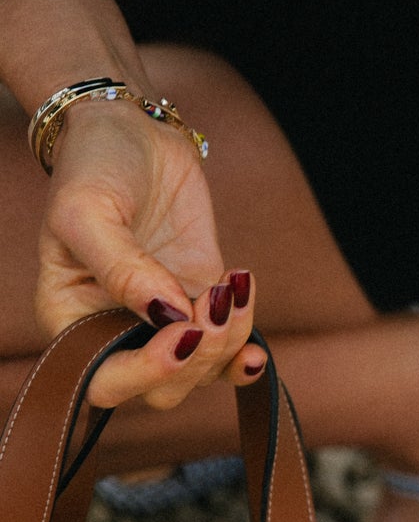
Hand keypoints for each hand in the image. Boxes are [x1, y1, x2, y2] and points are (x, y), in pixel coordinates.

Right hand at [36, 101, 262, 407]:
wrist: (130, 131)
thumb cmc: (92, 168)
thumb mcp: (88, 211)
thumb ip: (121, 268)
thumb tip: (166, 317)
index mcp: (71, 320)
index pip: (105, 381)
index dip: (147, 373)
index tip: (184, 332)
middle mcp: (114, 332)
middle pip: (163, 390)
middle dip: (199, 358)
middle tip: (214, 301)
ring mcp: (162, 322)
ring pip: (202, 372)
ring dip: (229, 343)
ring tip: (232, 285)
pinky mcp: (199, 302)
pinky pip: (227, 344)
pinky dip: (245, 335)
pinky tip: (245, 299)